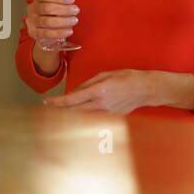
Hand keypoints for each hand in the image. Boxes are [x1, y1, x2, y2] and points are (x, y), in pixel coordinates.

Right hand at [24, 0, 78, 45]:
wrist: (44, 32)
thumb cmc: (52, 15)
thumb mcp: (55, 5)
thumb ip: (61, 3)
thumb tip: (72, 5)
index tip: (71, 0)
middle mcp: (32, 9)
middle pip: (47, 8)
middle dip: (64, 9)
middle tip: (75, 10)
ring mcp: (32, 22)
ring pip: (48, 22)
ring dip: (64, 21)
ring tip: (74, 20)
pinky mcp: (35, 34)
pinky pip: (47, 34)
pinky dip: (60, 33)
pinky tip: (69, 31)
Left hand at [44, 69, 166, 114]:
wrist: (146, 89)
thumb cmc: (127, 78)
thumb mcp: (105, 74)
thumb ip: (87, 84)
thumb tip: (74, 92)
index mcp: (98, 91)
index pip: (72, 99)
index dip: (57, 102)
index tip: (46, 102)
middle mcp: (101, 104)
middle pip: (74, 112)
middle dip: (60, 111)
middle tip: (48, 108)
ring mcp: (106, 113)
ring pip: (82, 117)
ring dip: (70, 115)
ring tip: (59, 112)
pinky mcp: (111, 118)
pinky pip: (93, 119)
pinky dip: (83, 117)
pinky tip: (77, 115)